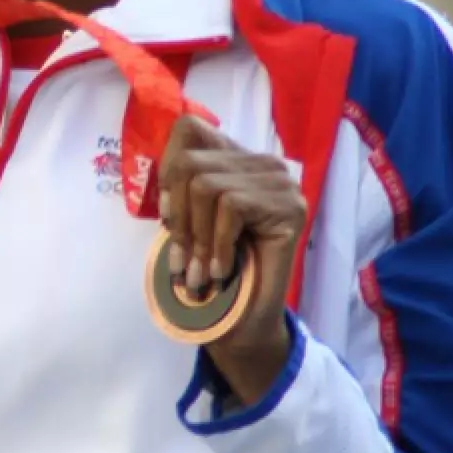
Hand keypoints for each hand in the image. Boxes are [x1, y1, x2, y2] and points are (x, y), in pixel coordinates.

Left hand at [156, 114, 306, 406]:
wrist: (246, 323)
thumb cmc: (212, 273)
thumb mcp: (186, 223)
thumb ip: (178, 190)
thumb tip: (161, 174)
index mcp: (234, 160)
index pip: (190, 129)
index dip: (168, 168)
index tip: (167, 217)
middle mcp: (262, 163)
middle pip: (191, 164)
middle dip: (177, 217)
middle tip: (182, 261)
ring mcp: (281, 183)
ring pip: (206, 185)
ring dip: (196, 237)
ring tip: (199, 272)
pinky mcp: (291, 206)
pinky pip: (231, 206)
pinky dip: (217, 243)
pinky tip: (221, 270)